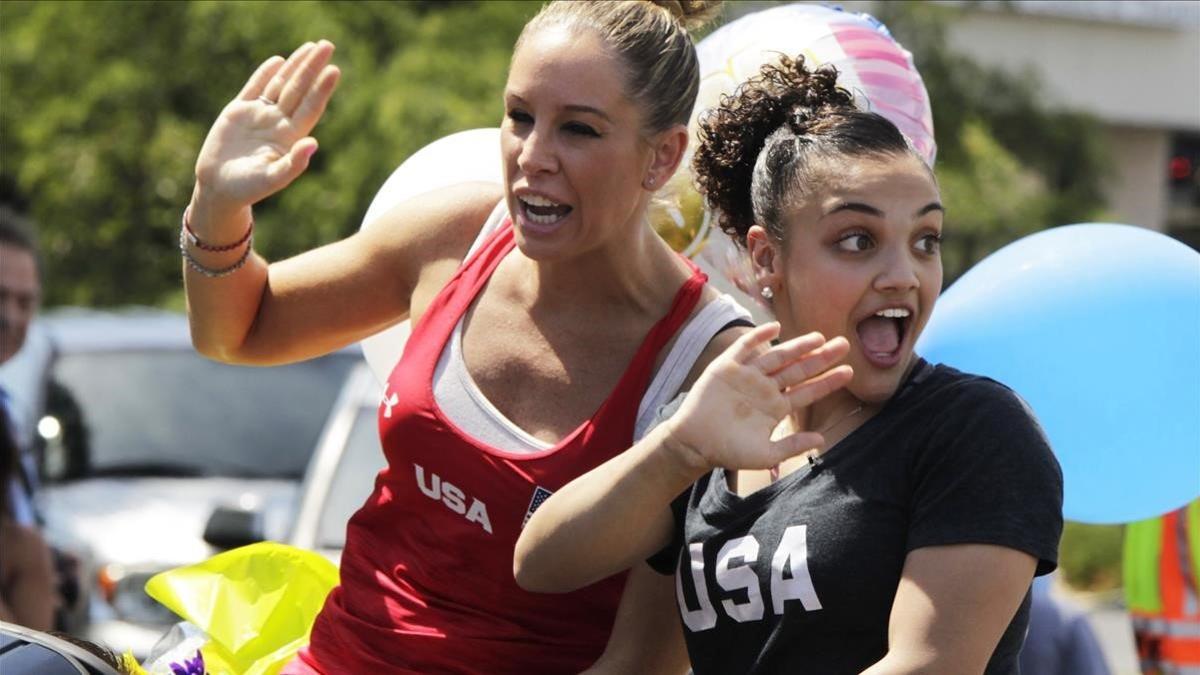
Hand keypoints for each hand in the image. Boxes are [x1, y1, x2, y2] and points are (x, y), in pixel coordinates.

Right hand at [193, 40, 340, 214]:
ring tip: (311, 47)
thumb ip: (293, 163)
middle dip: (312, 68)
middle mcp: (278, 123)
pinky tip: (279, 61)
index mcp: (289, 138)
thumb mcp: (272, 179)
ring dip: (295, 66)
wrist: (219, 188)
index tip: (334, 71)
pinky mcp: (239, 112)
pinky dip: (265, 74)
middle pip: (299, 90)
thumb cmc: (248, 188)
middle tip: (327, 45)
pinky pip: (255, 88)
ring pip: (280, 85)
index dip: (321, 89)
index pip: (310, 107)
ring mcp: (260, 115)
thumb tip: (313, 144)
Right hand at [663, 323, 851, 473]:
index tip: (850, 372)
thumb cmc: (728, 451)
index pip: (808, 391)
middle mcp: (765, 389)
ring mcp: (747, 376)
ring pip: (777, 357)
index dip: (828, 381)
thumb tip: (822, 440)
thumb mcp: (766, 454)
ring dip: (798, 347)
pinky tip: (776, 328)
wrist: (694, 444)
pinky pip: (744, 348)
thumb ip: (793, 446)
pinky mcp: (727, 368)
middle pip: (798, 369)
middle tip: (844, 344)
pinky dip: (758, 337)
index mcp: (776, 408)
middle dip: (821, 358)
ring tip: (819, 338)